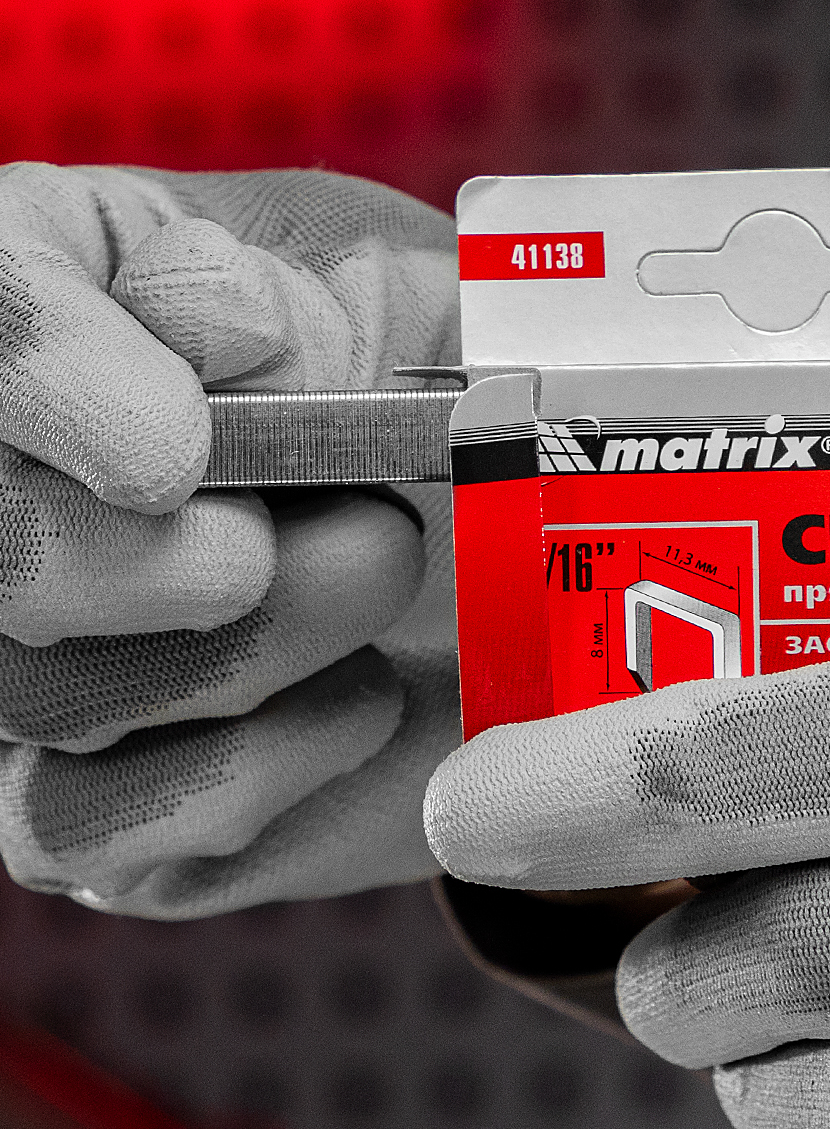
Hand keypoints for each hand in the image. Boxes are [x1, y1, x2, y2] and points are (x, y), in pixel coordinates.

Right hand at [0, 162, 460, 916]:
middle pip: (3, 546)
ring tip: (390, 573)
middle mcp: (13, 482)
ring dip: (266, 648)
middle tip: (371, 533)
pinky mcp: (81, 801)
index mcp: (65, 304)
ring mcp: (28, 653)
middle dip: (182, 559)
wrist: (483, 539)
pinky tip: (363, 698)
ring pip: (55, 696)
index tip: (175, 449)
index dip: (59, 382)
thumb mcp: (406, 307)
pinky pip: (91, 831)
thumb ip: (317, 298)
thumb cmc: (419, 393)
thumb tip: (221, 325)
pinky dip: (256, 774)